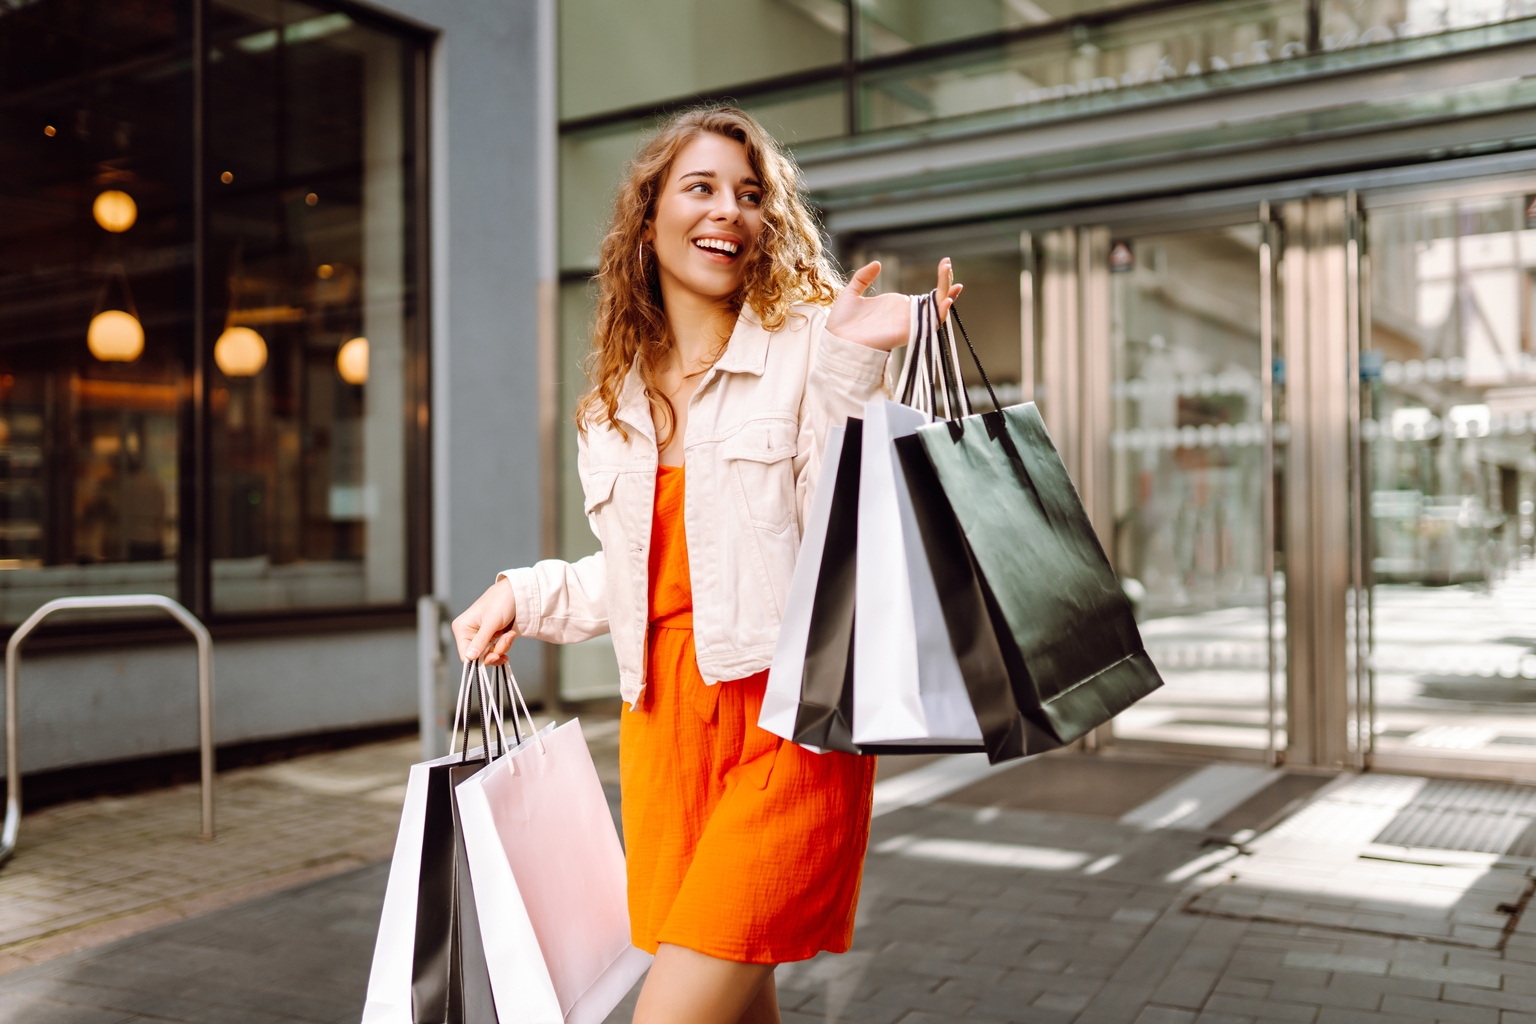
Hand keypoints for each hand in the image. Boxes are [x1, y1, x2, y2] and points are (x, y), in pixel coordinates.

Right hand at [453, 579, 517, 665]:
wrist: (518, 592)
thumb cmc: (501, 601)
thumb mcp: (491, 621)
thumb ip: (481, 640)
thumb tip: (469, 657)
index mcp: (462, 628)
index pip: (465, 654)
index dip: (479, 659)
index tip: (495, 656)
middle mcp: (469, 633)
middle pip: (480, 656)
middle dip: (496, 650)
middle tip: (507, 639)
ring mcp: (481, 635)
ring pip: (490, 653)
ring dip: (503, 645)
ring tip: (510, 633)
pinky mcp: (492, 636)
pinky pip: (497, 648)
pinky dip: (506, 643)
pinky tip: (510, 634)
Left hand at [825, 258, 961, 352]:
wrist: (835, 340)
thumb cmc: (841, 324)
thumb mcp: (851, 293)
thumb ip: (863, 277)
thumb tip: (877, 264)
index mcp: (897, 306)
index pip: (926, 296)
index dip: (939, 282)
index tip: (945, 264)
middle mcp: (906, 315)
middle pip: (936, 300)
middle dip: (946, 283)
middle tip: (947, 264)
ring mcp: (908, 324)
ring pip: (937, 311)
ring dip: (946, 293)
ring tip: (949, 273)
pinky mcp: (907, 333)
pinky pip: (929, 325)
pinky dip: (940, 314)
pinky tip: (947, 300)